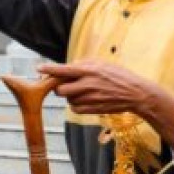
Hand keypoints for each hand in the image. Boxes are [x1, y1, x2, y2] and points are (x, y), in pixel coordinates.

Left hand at [37, 60, 157, 116]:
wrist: (135, 93)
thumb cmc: (118, 76)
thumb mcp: (102, 64)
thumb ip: (83, 65)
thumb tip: (67, 67)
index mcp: (89, 71)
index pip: (64, 70)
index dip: (49, 70)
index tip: (39, 68)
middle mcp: (87, 85)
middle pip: (59, 90)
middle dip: (59, 87)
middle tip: (66, 84)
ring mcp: (89, 99)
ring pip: (67, 99)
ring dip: (70, 96)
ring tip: (83, 91)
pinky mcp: (92, 110)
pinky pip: (74, 108)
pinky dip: (76, 104)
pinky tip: (86, 99)